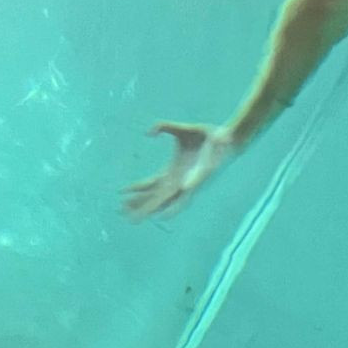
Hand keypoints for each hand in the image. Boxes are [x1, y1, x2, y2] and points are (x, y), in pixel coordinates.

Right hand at [122, 124, 239, 220]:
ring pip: (165, 202)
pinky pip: (183, 199)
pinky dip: (173, 207)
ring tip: (137, 219)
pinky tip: (162, 216)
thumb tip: (147, 133)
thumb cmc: (206, 136)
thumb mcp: (180, 130)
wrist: (227, 139)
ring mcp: (188, 184)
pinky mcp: (198, 184)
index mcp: (173, 170)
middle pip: (154, 197)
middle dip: (139, 205)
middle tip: (122, 214)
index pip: (150, 183)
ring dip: (151, 210)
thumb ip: (163, 127)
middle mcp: (179, 181)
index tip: (120, 193)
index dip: (136, 189)